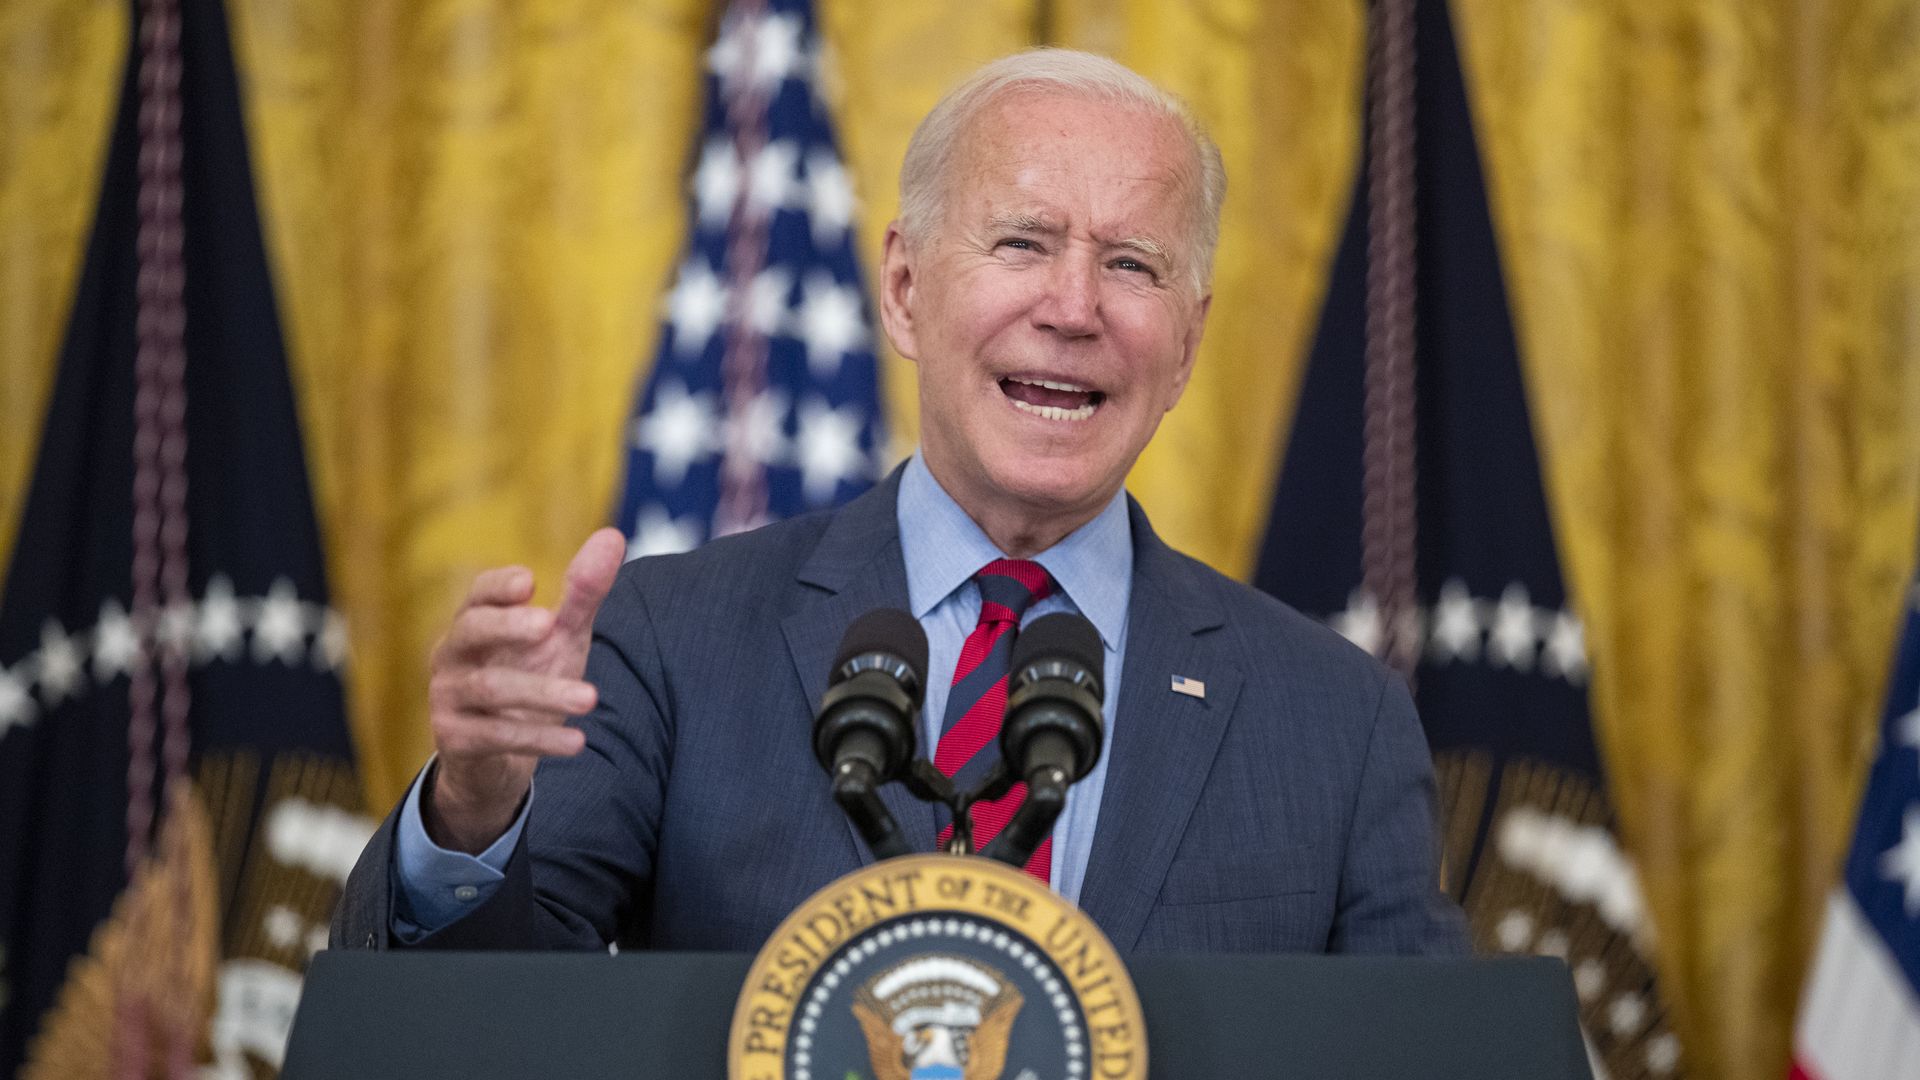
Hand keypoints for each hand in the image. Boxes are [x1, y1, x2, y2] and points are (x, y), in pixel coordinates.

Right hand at [422, 528, 625, 852]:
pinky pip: (495, 736)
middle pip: (470, 631)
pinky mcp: (455, 740)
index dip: (499, 586)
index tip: (530, 580)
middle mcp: (453, 655)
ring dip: (542, 692)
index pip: (477, 594)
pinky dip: (538, 738)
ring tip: (591, 699)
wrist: (498, 758)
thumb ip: (583, 592)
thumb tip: (614, 534)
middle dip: (507, 626)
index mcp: (475, 622)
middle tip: (548, 625)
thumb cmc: (528, 678)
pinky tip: (578, 742)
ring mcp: (448, 697)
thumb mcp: (559, 637)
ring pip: (489, 688)